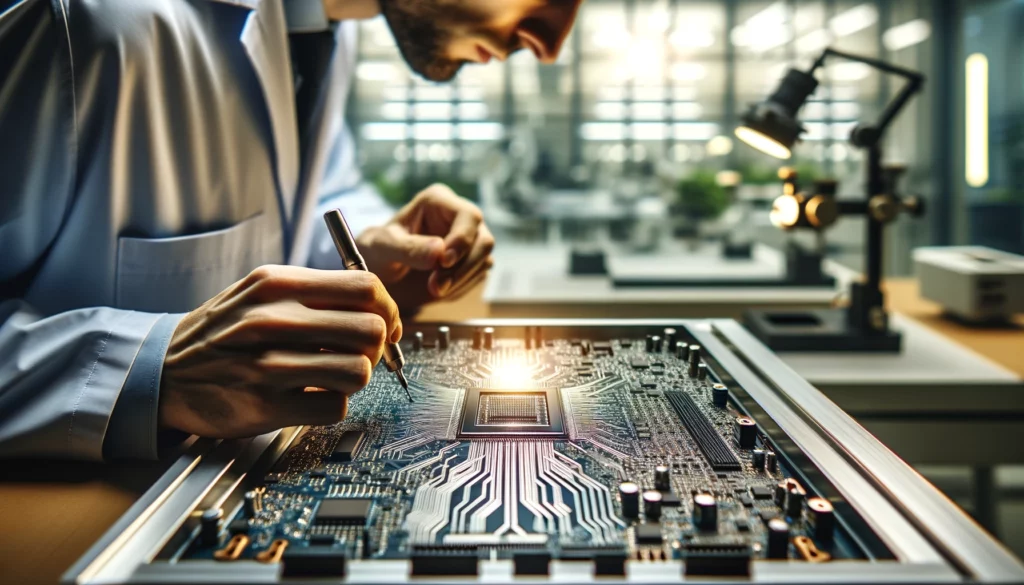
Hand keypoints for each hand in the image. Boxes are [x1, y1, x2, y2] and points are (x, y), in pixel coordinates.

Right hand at [158, 265, 401, 438]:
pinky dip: (332, 405)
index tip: (386, 324)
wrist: (161, 371)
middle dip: (377, 346)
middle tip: (362, 354)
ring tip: (335, 376)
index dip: (387, 309)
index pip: (365, 287)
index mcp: (277, 284)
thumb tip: (380, 308)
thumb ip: (316, 292)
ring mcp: (267, 365)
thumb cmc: (224, 331)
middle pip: (370, 329)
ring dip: (357, 378)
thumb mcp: (261, 291)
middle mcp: (272, 320)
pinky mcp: (264, 407)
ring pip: (359, 371)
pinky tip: (312, 397)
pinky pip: (334, 407)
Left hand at [356, 183, 494, 310]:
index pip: (468, 215)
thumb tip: (440, 252)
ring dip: (460, 280)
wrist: (380, 272)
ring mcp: (469, 240)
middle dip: (462, 267)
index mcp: (439, 200)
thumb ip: (409, 248)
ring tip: (433, 289)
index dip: (462, 239)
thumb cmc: (378, 251)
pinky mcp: (471, 261)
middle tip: (436, 287)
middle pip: (483, 240)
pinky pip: (477, 276)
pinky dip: (460, 287)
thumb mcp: (383, 247)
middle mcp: (459, 217)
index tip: (443, 262)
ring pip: (483, 260)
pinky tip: (438, 289)